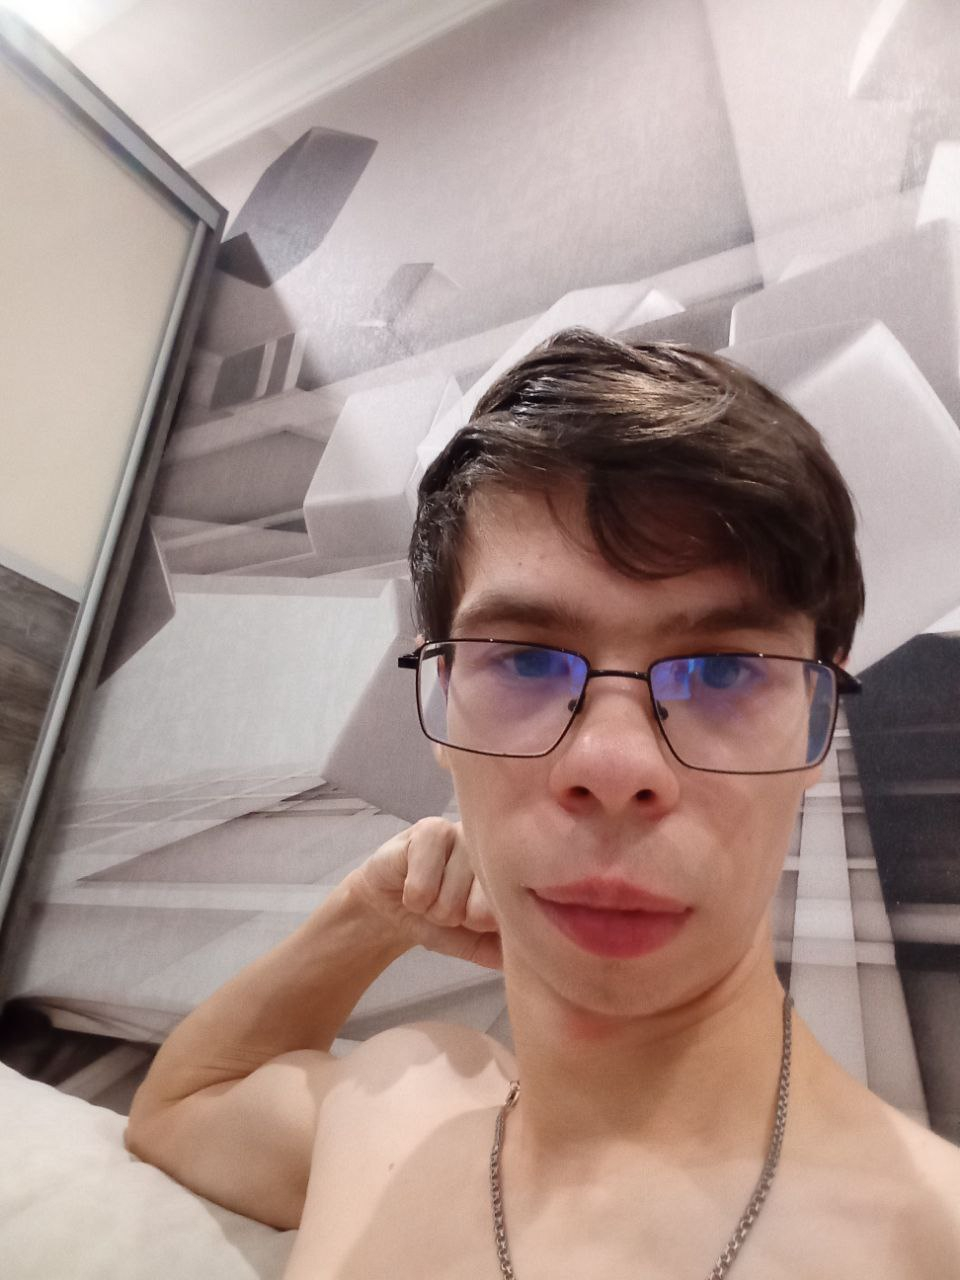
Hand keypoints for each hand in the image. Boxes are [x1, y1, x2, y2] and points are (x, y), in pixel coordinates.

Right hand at [346, 818, 501, 970]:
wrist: (391, 908)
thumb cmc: (438, 919)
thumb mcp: (476, 942)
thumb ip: (503, 948)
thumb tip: (532, 956)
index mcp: (510, 870)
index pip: (508, 913)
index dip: (479, 925)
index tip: (468, 915)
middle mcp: (491, 847)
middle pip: (480, 911)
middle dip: (455, 919)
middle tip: (444, 905)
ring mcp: (462, 833)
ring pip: (449, 901)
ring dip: (431, 909)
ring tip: (428, 894)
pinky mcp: (428, 830)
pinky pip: (421, 889)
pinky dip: (412, 900)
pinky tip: (409, 884)